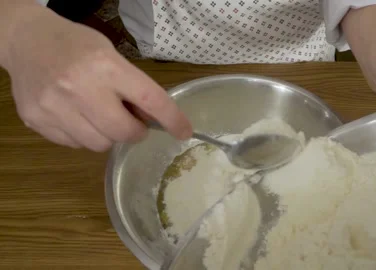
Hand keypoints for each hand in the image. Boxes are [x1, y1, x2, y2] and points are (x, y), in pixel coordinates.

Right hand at [2, 7, 191, 151]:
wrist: (27, 41)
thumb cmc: (76, 46)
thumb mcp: (111, 55)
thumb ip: (132, 86)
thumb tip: (153, 120)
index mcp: (106, 66)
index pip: (150, 100)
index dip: (172, 119)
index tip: (184, 131)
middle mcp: (80, 87)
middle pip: (124, 132)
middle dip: (135, 132)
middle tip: (131, 123)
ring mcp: (55, 107)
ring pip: (99, 144)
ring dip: (108, 136)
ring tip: (99, 115)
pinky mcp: (37, 121)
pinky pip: (75, 145)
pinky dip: (84, 136)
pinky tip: (77, 116)